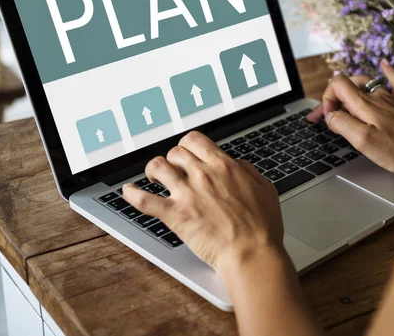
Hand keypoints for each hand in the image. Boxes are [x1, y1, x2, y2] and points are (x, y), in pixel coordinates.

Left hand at [122, 131, 285, 277]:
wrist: (251, 252)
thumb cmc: (261, 227)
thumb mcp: (265, 189)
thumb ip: (248, 171)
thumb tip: (237, 164)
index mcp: (224, 166)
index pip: (195, 141)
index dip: (187, 145)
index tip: (186, 153)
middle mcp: (203, 174)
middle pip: (175, 152)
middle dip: (172, 158)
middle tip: (173, 169)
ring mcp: (187, 193)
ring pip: (158, 167)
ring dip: (153, 170)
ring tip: (154, 177)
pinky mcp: (175, 215)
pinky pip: (144, 200)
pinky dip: (132, 193)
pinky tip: (128, 191)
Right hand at [308, 60, 393, 172]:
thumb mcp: (363, 141)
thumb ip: (342, 124)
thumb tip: (331, 115)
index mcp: (364, 104)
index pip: (337, 84)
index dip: (327, 99)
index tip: (330, 117)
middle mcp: (376, 96)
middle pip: (349, 85)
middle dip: (334, 98)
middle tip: (329, 117)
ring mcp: (391, 98)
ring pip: (366, 83)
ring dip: (351, 88)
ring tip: (343, 101)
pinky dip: (387, 71)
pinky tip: (384, 63)